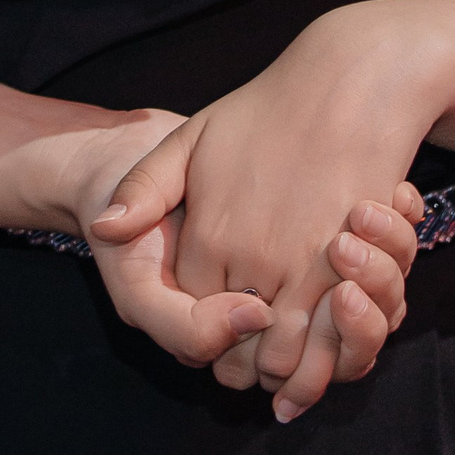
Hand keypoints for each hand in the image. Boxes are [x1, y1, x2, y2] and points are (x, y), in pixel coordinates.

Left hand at [93, 4, 448, 418]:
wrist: (345, 86)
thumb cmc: (265, 113)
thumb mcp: (189, 139)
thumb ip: (143, 189)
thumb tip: (105, 229)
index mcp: (208, 237)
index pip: (193, 314)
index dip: (207, 331)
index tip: (218, 333)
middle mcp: (251, 260)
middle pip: (239, 346)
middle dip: (244, 365)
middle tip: (250, 366)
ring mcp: (302, 265)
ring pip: (286, 352)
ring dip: (287, 367)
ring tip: (283, 364)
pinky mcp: (350, 264)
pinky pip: (334, 332)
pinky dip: (328, 350)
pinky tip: (324, 344)